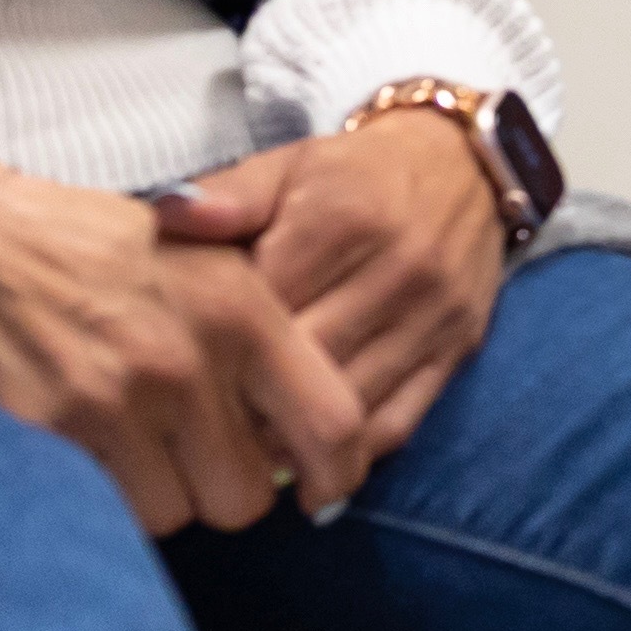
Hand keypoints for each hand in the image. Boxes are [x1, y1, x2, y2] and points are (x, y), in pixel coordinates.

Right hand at [0, 138, 368, 534]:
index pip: (334, 422)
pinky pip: (111, 512)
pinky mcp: (52, 434)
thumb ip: (270, 333)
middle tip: (203, 456)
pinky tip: (98, 452)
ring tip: (143, 446)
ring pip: (178, 515)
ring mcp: (116, 403)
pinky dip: (111, 498)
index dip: (339, 473)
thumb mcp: (210, 255)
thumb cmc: (100, 249)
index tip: (326, 490)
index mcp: (242, 311)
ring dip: (166, 495)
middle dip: (229, 486)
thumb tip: (324, 427)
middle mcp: (187, 362)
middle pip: (248, 495)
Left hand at [155, 108, 508, 472]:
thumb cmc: (354, 175)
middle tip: (195, 424)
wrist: (465, 168)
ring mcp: (435, 314)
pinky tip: (305, 463)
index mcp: (344, 219)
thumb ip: (228, 196)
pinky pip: (400, 419)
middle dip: (247, 397)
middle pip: (308, 359)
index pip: (266, 303)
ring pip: (353, 401)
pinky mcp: (459, 347)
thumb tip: (165, 217)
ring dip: (292, 438)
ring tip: (237, 454)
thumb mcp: (288, 166)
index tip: (177, 365)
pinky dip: (348, 451)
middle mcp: (399, 268)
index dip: (216, 341)